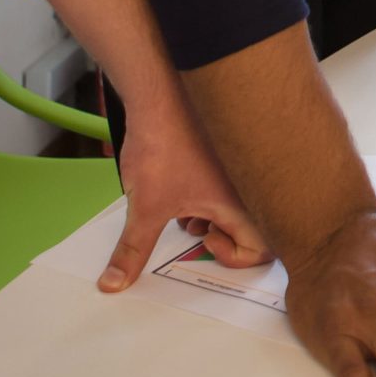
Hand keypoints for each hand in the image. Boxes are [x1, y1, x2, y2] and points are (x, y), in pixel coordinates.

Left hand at [102, 96, 270, 290]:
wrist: (162, 93)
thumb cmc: (163, 146)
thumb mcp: (144, 208)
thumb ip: (132, 251)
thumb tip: (113, 283)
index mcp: (243, 203)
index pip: (262, 251)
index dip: (230, 257)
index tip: (202, 240)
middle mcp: (251, 185)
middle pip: (254, 229)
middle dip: (221, 234)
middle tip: (194, 225)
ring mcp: (243, 164)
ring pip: (243, 205)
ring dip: (214, 213)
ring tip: (184, 203)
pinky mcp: (232, 149)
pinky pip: (235, 182)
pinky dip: (213, 190)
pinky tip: (185, 179)